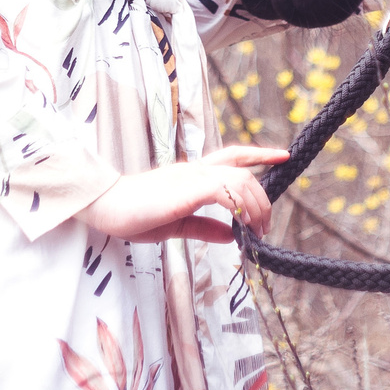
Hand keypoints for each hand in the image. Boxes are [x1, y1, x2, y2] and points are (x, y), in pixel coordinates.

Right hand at [79, 145, 286, 243]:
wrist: (107, 207)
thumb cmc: (134, 215)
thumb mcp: (176, 224)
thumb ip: (204, 227)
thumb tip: (230, 235)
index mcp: (192, 175)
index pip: (232, 155)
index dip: (259, 154)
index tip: (283, 155)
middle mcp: (196, 170)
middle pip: (243, 171)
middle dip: (263, 197)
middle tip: (265, 225)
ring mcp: (192, 176)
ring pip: (240, 180)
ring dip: (256, 206)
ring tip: (258, 229)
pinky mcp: (189, 189)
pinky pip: (227, 191)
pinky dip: (241, 206)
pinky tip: (244, 224)